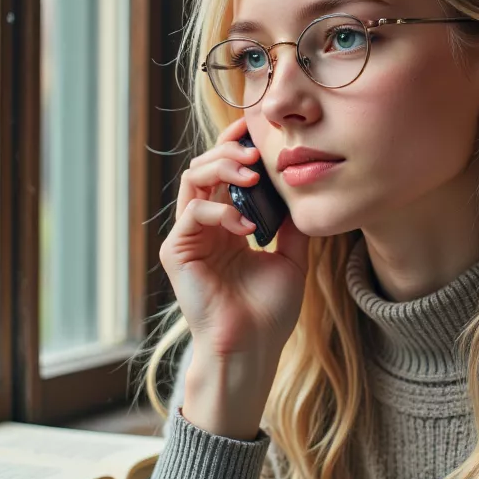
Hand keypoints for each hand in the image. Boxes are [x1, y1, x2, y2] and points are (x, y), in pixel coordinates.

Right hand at [160, 112, 309, 363]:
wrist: (253, 347)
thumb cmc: (269, 311)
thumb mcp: (290, 258)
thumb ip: (290, 225)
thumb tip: (301, 191)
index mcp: (227, 224)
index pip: (225, 173)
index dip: (236, 147)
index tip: (256, 130)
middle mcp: (204, 225)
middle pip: (205, 167)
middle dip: (229, 151)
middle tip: (256, 151)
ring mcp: (188, 237)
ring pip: (193, 180)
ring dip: (222, 169)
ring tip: (251, 174)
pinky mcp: (177, 251)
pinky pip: (192, 213)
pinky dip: (220, 210)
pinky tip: (246, 225)